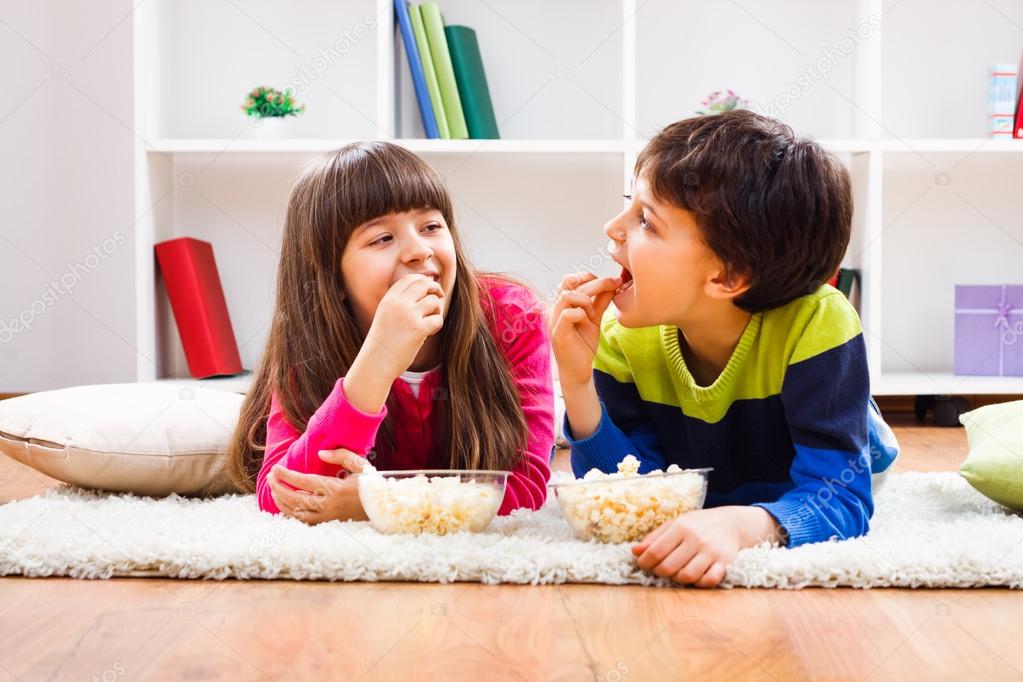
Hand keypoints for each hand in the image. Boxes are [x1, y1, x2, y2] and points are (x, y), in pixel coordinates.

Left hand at [266, 448, 370, 523]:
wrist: (383, 508)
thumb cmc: (371, 484)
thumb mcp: (360, 465)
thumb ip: (341, 455)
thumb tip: (320, 453)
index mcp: (336, 489)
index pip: (304, 482)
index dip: (287, 475)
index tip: (276, 469)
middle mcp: (329, 505)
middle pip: (295, 499)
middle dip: (278, 487)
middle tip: (271, 477)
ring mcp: (328, 517)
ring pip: (296, 513)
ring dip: (281, 501)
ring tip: (274, 490)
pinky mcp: (328, 524)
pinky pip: (303, 522)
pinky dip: (290, 514)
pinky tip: (284, 505)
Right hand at [361, 274, 445, 379]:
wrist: (376, 362)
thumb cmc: (383, 341)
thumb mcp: (385, 314)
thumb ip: (400, 302)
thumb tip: (426, 286)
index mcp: (389, 299)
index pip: (409, 278)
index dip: (423, 280)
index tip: (429, 288)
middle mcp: (398, 303)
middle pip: (424, 283)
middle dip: (435, 288)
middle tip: (439, 296)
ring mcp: (408, 315)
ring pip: (433, 301)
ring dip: (436, 310)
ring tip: (429, 321)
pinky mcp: (418, 329)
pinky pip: (438, 319)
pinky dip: (436, 326)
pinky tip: (428, 333)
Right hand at [548, 272, 621, 387]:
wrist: (578, 370)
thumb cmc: (583, 344)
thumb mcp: (595, 319)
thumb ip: (600, 301)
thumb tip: (612, 284)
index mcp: (562, 304)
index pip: (571, 279)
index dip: (589, 277)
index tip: (610, 282)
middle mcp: (555, 309)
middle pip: (570, 282)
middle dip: (595, 282)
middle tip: (614, 284)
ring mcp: (554, 321)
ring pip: (567, 295)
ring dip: (586, 299)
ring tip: (593, 313)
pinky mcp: (558, 333)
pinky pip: (567, 314)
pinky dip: (581, 313)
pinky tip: (588, 320)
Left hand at [631, 506, 782, 587]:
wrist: (731, 523)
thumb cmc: (698, 524)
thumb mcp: (675, 524)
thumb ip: (654, 538)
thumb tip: (635, 552)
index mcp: (681, 527)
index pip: (656, 551)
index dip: (645, 562)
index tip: (643, 564)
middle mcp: (696, 539)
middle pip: (669, 567)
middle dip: (659, 572)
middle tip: (660, 569)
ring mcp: (711, 552)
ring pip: (687, 576)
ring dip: (677, 579)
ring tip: (676, 572)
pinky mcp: (725, 563)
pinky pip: (709, 581)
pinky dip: (699, 583)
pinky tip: (695, 576)